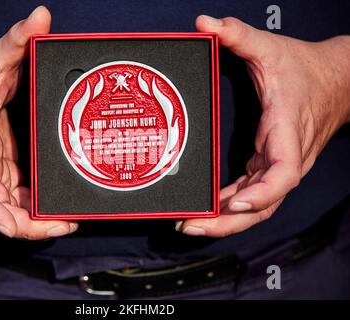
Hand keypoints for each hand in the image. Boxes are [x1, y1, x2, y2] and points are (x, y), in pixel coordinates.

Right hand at [0, 6, 77, 239]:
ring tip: (69, 219)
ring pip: (8, 209)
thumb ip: (17, 38)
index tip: (11, 226)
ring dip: (34, 222)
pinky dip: (34, 208)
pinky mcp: (2, 170)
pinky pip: (16, 198)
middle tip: (65, 224)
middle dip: (28, 225)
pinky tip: (57, 208)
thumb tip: (42, 17)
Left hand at [177, 16, 349, 236]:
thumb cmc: (305, 70)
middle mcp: (286, 155)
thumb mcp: (271, 47)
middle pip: (263, 203)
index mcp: (287, 130)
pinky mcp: (271, 163)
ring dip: (226, 220)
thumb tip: (206, 23)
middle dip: (229, 221)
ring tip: (190, 224)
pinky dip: (230, 206)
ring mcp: (279, 164)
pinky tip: (208, 211)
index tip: (236, 203)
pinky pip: (252, 194)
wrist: (337, 81)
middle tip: (190, 226)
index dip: (262, 192)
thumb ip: (239, 35)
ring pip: (257, 205)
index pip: (283, 173)